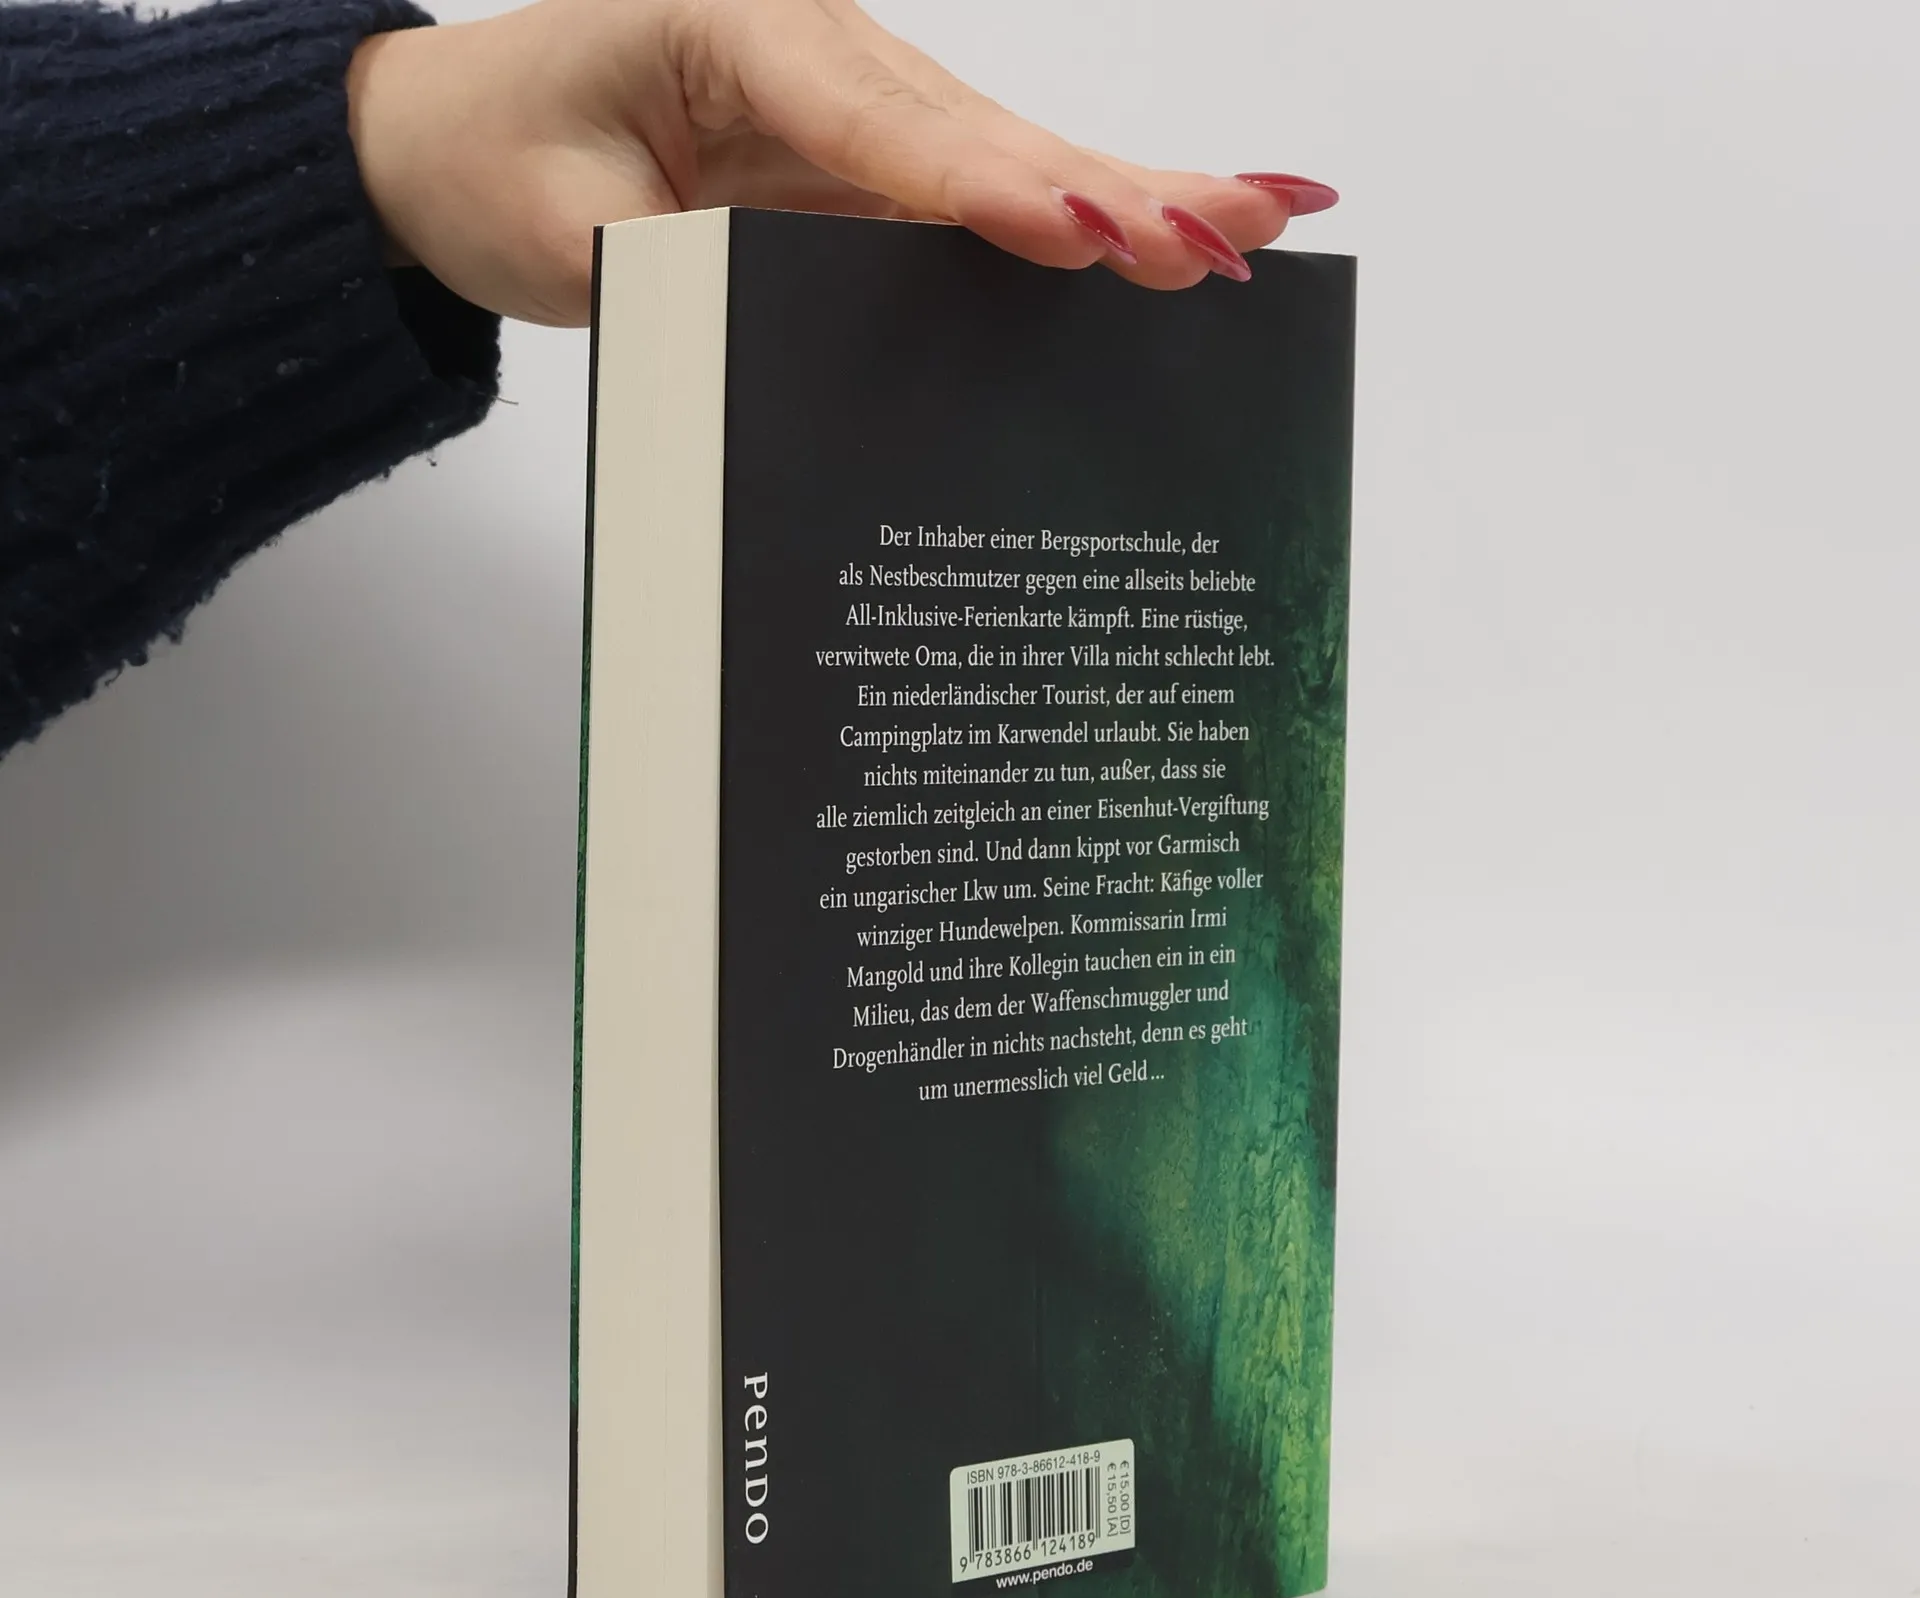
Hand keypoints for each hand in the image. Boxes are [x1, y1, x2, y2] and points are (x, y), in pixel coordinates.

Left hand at [345, 0, 1337, 325]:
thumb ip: (693, 277)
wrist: (445, 134)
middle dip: (1120, 188)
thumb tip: (814, 334)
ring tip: (1256, 225)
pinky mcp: (864, 160)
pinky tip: (1168, 237)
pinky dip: (1079, 220)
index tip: (1089, 239)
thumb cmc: (491, 158)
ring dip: (1133, 200)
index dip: (994, 190)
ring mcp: (852, 105)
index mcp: (737, 28)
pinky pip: (982, 192)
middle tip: (1243, 228)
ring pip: (1009, 157)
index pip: (884, 125)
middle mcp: (818, 51)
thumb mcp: (568, 235)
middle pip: (987, 131)